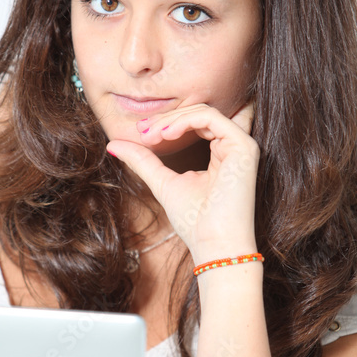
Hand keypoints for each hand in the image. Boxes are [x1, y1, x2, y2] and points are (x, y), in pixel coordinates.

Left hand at [106, 101, 259, 263]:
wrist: (213, 245)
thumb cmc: (194, 221)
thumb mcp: (162, 181)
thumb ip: (142, 160)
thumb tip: (112, 144)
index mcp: (221, 153)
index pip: (195, 123)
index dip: (167, 122)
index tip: (140, 134)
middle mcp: (234, 147)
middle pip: (198, 113)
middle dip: (166, 118)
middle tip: (142, 131)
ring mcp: (242, 146)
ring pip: (204, 112)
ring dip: (172, 119)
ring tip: (151, 135)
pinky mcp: (244, 148)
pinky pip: (211, 118)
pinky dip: (184, 121)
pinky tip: (166, 134)